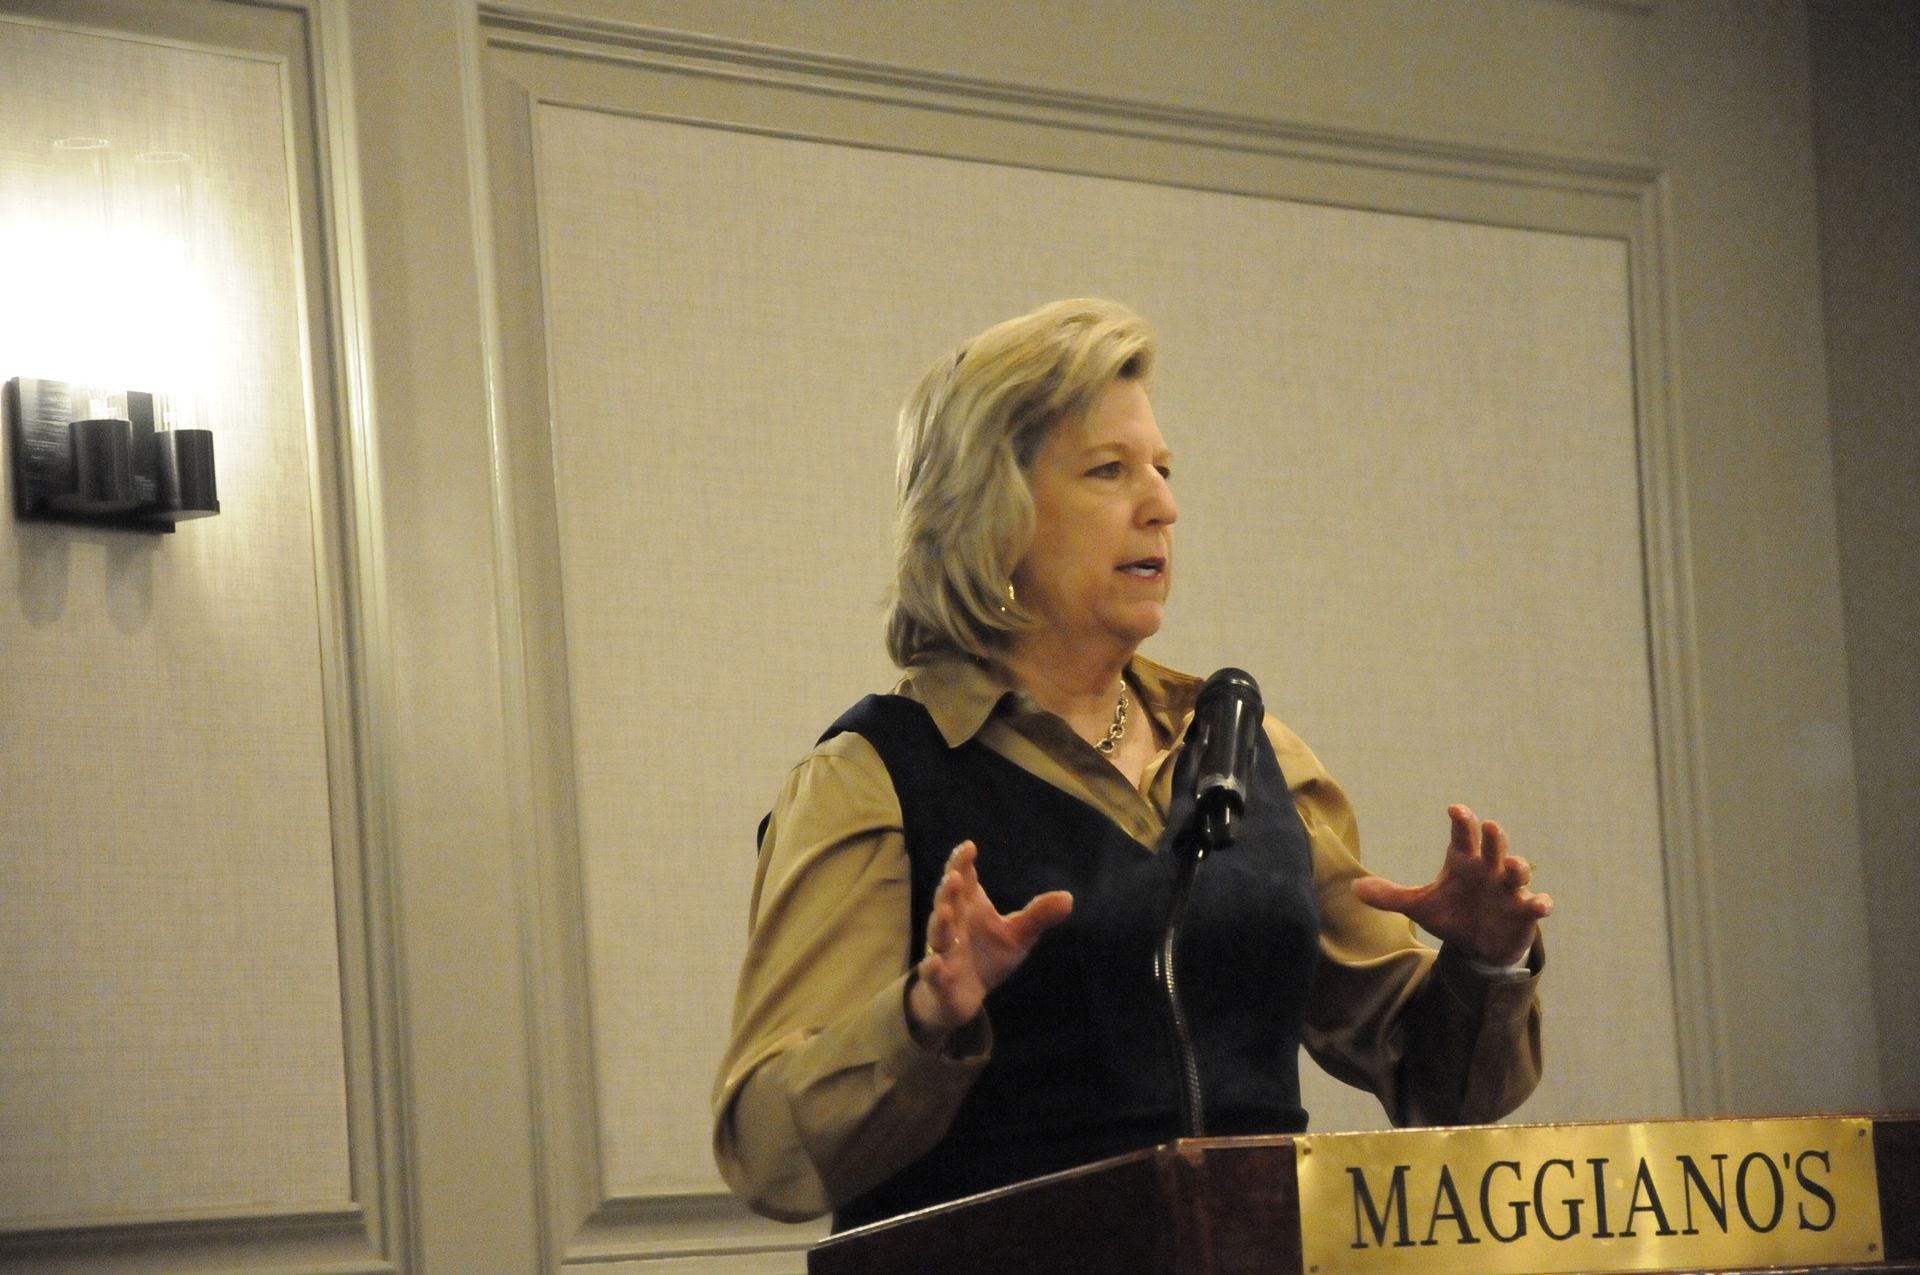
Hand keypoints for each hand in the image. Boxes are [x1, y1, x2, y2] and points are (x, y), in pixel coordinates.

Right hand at [906, 840, 1073, 1044]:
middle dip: (948, 890)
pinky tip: (935, 963)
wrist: (962, 995)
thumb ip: (1038, 916)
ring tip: (943, 912)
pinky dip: (932, 968)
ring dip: (938, 923)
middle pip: (946, 902)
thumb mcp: (1017, 935)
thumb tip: (1069, 897)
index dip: (962, 863)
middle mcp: (952, 925)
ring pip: (936, 934)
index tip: (969, 847)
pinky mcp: (939, 979)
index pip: (963, 879)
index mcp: (968, 907)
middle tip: (954, 877)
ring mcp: (943, 951)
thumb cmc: (987, 956)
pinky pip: (932, 972)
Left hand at [1350, 804, 1551, 966]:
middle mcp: (1488, 869)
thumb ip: (1391, 896)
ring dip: (1517, 866)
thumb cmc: (1453, 915)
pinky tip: (1538, 905)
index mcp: (1464, 861)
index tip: (1455, 810)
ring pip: (1517, 871)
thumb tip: (1354, 888)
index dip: (1462, 821)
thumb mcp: (1420, 906)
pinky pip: (1536, 904)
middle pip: (1493, 847)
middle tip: (1490, 827)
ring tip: (1511, 865)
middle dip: (1493, 838)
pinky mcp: (1524, 912)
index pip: (1463, 836)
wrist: (1479, 946)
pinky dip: (1540, 903)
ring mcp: (1508, 890)